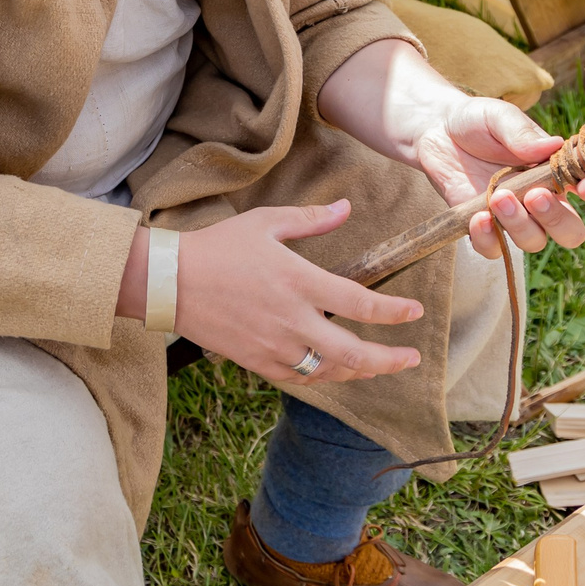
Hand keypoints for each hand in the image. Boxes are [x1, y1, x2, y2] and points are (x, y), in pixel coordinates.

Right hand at [136, 201, 426, 386]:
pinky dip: (323, 376)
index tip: (415, 311)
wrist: (169, 282)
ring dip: (360, 371)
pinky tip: (334, 370)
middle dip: (389, 359)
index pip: (361, 303)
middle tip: (412, 358)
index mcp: (299, 281)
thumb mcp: (265, 223)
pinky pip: (299, 378)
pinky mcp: (257, 362)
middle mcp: (292, 320)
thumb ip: (311, 219)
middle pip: (354, 352)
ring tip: (379, 366)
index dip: (394, 311)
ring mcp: (274, 346)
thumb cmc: (217, 247)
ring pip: (329, 371)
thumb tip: (345, 207)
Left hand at [316, 37, 584, 259]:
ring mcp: (514, 217)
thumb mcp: (499, 116)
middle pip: (570, 231)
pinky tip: (477, 219)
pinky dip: (488, 240)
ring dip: (520, 225)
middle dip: (558, 220)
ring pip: (534, 241)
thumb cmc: (477, 121)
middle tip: (535, 196)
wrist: (435, 131)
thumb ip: (522, 132)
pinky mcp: (483, 227)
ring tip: (498, 197)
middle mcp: (541, 199)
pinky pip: (494, 250)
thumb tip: (551, 146)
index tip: (583, 186)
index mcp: (557, 171)